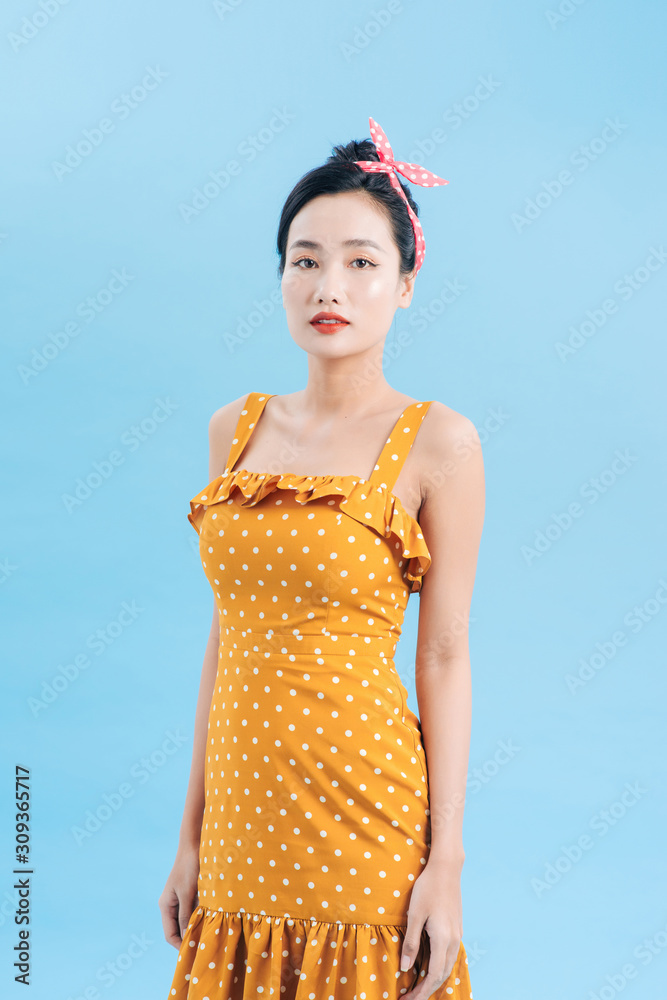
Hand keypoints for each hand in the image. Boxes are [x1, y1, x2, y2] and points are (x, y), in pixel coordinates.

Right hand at [158, 843, 199, 947]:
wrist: (194, 845)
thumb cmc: (190, 868)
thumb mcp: (188, 893)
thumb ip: (186, 915)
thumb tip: (185, 937)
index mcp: (165, 906)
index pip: (170, 934)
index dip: (180, 945)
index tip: (193, 953)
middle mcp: (170, 904)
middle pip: (177, 929)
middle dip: (188, 938)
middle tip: (203, 946)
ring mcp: (179, 899)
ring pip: (186, 921)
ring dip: (195, 927)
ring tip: (208, 934)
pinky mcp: (189, 893)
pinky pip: (193, 911)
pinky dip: (200, 917)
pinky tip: (210, 919)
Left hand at [399, 855, 463, 997]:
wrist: (446, 869)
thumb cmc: (428, 888)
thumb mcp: (415, 914)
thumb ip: (411, 942)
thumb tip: (406, 968)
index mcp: (443, 939)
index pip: (433, 976)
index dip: (421, 992)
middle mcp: (454, 941)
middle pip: (442, 975)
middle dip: (426, 990)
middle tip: (409, 998)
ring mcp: (457, 934)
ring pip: (447, 967)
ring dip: (433, 980)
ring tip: (417, 986)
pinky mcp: (457, 928)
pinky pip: (449, 956)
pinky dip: (439, 967)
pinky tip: (428, 966)